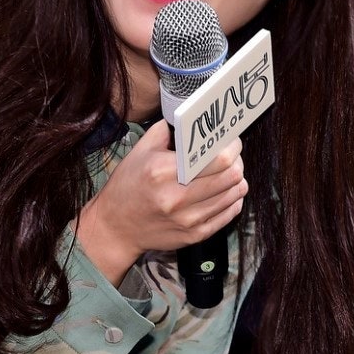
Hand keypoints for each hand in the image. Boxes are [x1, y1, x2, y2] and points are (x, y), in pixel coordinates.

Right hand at [74, 120, 246, 285]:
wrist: (116, 228)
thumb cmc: (128, 185)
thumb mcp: (140, 151)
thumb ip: (166, 130)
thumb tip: (192, 118)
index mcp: (164, 171)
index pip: (217, 157)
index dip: (230, 146)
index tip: (229, 140)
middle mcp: (178, 197)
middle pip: (231, 175)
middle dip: (236, 160)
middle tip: (231, 154)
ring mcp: (189, 219)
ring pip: (235, 193)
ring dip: (237, 178)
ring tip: (228, 171)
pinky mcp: (195, 235)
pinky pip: (229, 213)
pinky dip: (233, 198)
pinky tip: (225, 190)